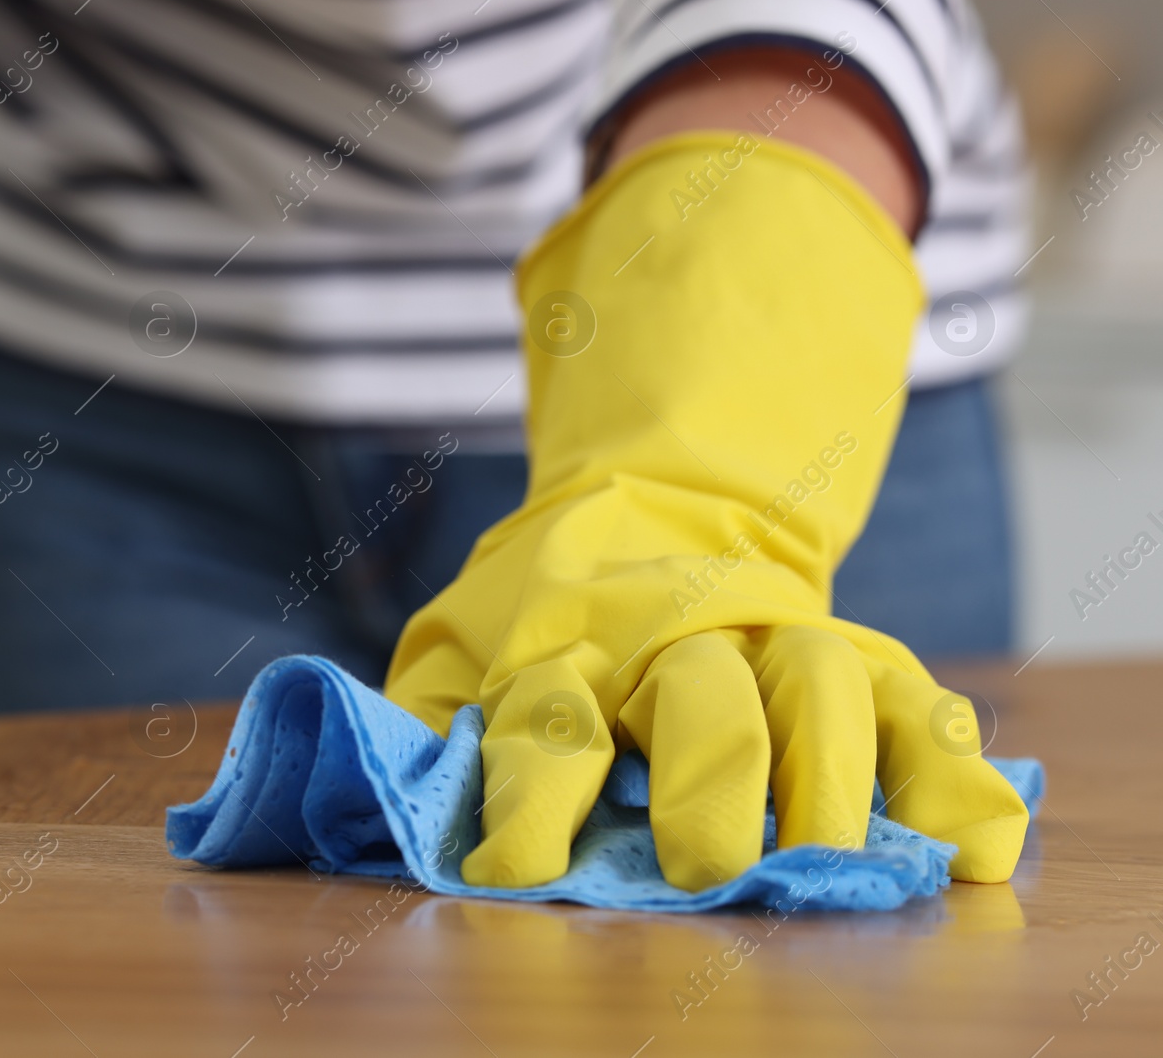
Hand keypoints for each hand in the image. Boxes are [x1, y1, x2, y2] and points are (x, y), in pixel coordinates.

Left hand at [385, 133, 1027, 891]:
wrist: (655, 499)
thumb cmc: (545, 608)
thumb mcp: (462, 646)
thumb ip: (432, 720)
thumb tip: (393, 799)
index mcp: (568, 651)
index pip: (549, 723)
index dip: (532, 797)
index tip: (516, 870)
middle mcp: (674, 643)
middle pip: (702, 697)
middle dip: (710, 780)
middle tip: (710, 866)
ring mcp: (772, 638)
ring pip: (822, 682)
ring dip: (837, 767)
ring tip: (838, 858)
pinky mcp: (850, 645)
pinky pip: (914, 697)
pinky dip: (954, 769)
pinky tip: (976, 842)